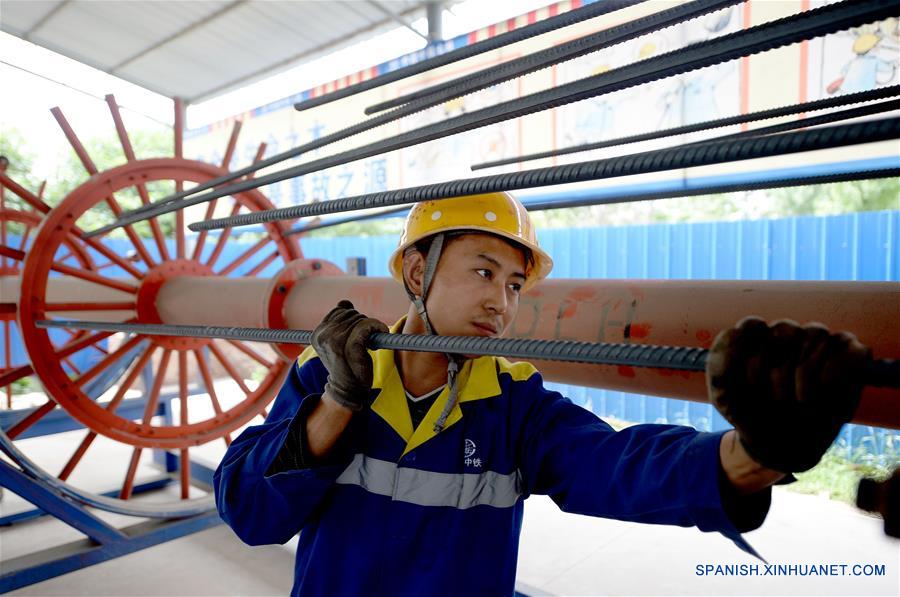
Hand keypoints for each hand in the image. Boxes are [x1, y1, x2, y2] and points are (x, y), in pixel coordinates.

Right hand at [312, 300, 387, 411]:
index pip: (338, 311)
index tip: (358, 333)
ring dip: (372, 325)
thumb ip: (339, 322)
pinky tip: (382, 331)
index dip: (353, 318)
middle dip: (363, 322)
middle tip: (366, 339)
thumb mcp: (338, 342)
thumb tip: (345, 303)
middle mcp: (323, 336)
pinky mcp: (349, 347)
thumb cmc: (347, 365)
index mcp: (317, 334)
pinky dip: (377, 326)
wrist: (348, 390)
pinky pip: (367, 326)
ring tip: (372, 340)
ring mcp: (334, 341)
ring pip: (360, 319)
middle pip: (350, 314)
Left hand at [706, 317, 869, 472]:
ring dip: (804, 373)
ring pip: (815, 333)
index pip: (753, 326)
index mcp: (754, 339)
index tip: (747, 384)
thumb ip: (722, 363)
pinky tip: (819, 396)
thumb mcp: (724, 396)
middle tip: (774, 401)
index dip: (750, 355)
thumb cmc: (750, 415)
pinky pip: (847, 348)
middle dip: (778, 372)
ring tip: (796, 402)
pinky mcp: (847, 356)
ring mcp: (817, 344)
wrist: (780, 445)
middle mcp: (785, 335)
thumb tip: (734, 332)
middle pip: (784, 330)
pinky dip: (834, 372)